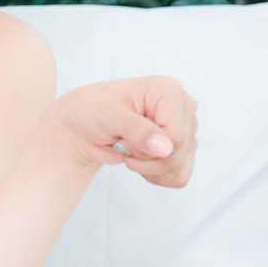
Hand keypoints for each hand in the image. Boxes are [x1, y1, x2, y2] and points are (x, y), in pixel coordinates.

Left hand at [45, 76, 197, 188]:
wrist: (82, 128)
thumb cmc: (91, 111)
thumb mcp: (107, 115)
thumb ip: (137, 130)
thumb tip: (165, 147)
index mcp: (169, 90)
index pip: (176, 134)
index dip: (148, 146)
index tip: (124, 137)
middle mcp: (183, 108)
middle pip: (179, 153)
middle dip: (145, 157)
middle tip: (123, 143)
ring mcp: (185, 130)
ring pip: (179, 167)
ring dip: (149, 168)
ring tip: (130, 149)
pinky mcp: (181, 149)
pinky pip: (179, 176)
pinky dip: (156, 176)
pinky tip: (140, 160)